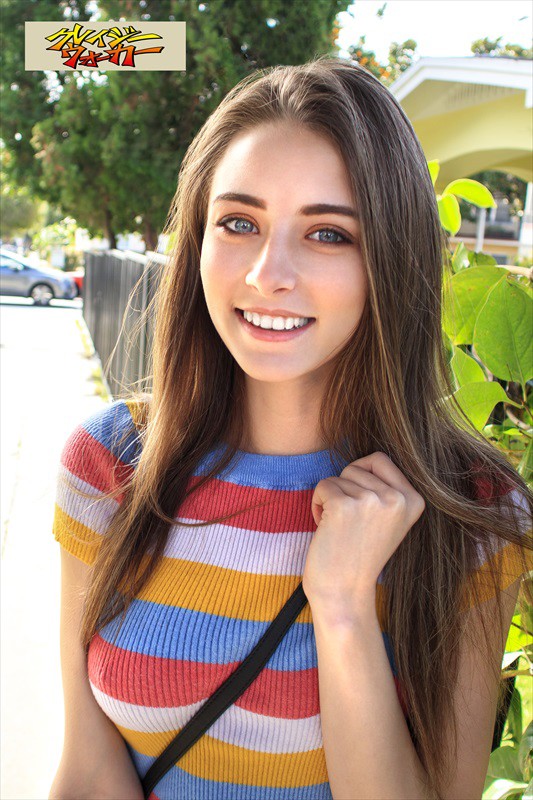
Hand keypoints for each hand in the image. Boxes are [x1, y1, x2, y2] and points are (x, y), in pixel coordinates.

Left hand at [302, 451, 425, 615]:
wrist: (344, 593)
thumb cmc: (359, 554)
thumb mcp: (389, 518)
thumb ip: (387, 488)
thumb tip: (371, 454)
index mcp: (415, 500)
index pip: (380, 459)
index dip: (361, 477)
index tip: (362, 509)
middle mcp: (398, 498)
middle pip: (357, 466)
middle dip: (346, 489)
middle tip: (350, 523)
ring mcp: (373, 501)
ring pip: (338, 476)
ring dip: (331, 500)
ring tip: (340, 529)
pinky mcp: (345, 505)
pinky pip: (323, 485)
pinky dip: (318, 505)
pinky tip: (327, 530)